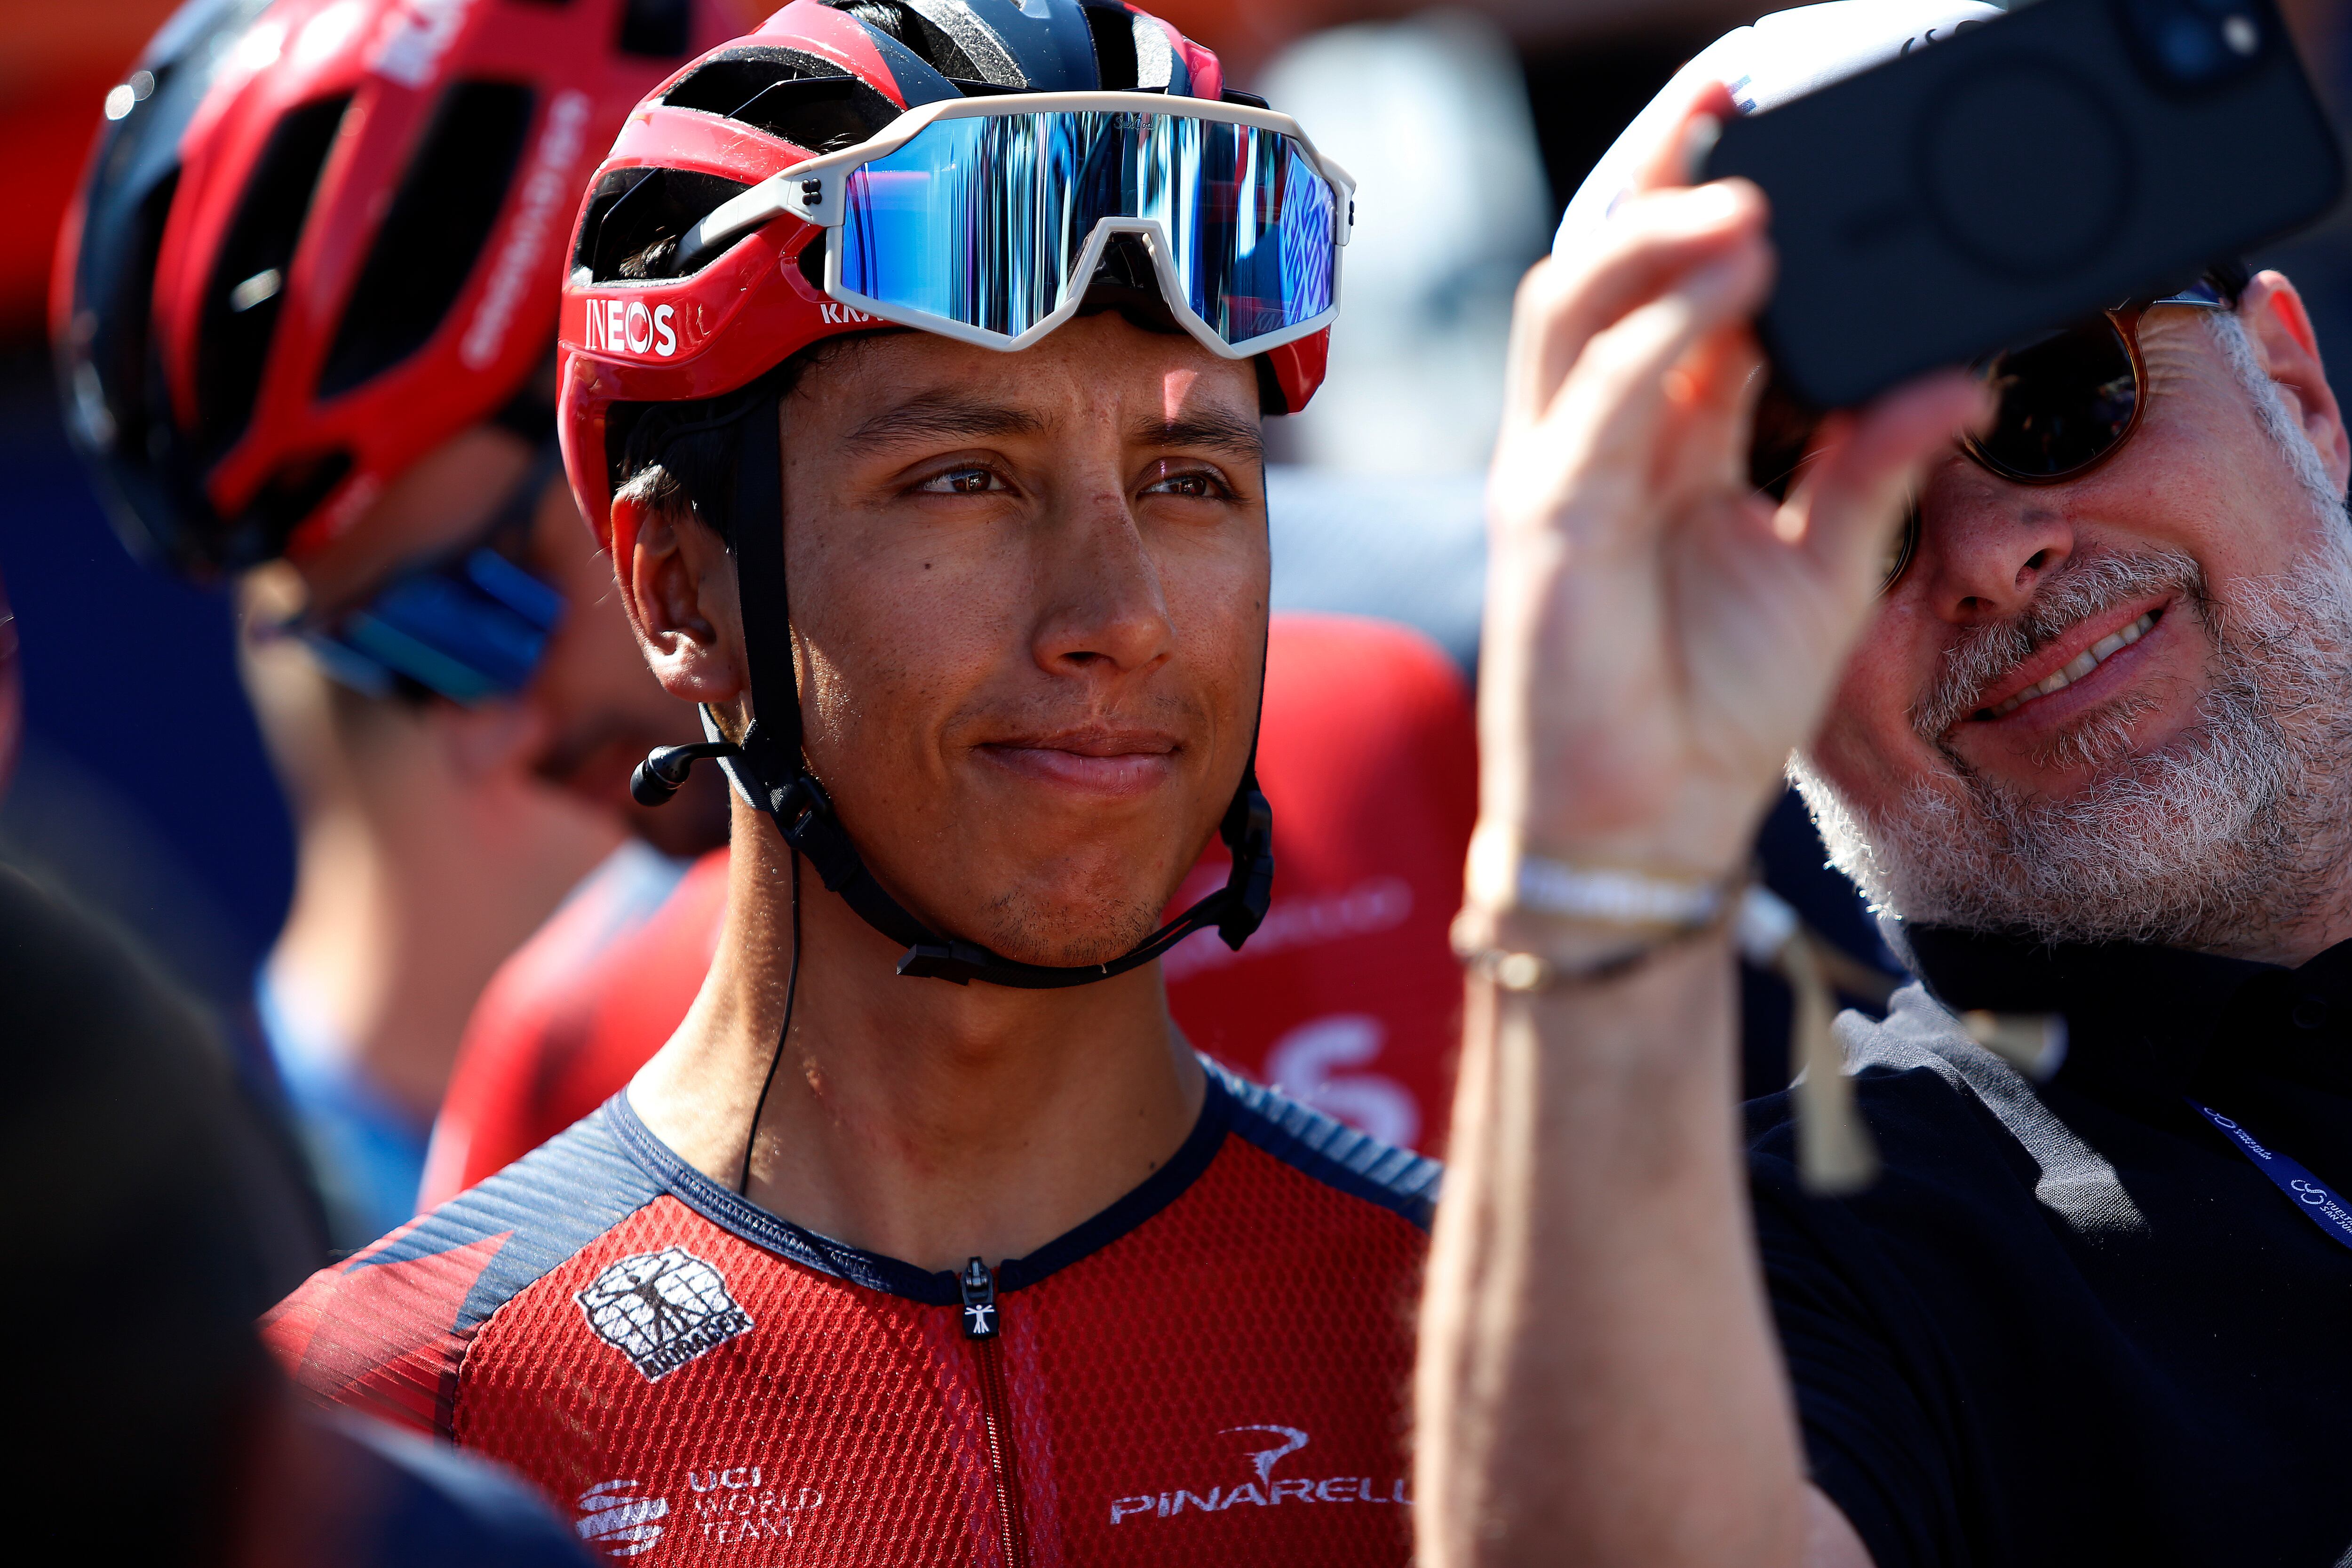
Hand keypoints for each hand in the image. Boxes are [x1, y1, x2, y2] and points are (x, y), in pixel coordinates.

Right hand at [1478, 88, 1987, 875]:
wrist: (1646, 822)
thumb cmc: (1711, 706)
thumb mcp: (1828, 567)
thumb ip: (1876, 462)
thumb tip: (1959, 373)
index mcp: (1664, 439)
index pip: (1675, 287)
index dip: (1713, 193)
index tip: (1778, 122)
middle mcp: (1602, 439)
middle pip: (1605, 264)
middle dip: (1661, 172)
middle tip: (1735, 98)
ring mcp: (1561, 472)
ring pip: (1576, 305)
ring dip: (1654, 233)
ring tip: (1748, 195)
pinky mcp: (1545, 520)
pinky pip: (1592, 400)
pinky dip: (1655, 332)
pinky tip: (1727, 284)